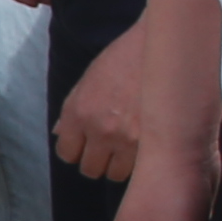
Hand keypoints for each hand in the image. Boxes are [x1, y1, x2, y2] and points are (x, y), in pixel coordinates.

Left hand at [52, 22, 151, 183]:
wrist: (162, 46)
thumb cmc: (125, 58)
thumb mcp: (89, 79)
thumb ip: (72, 110)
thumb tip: (59, 133)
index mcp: (78, 112)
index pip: (67, 154)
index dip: (77, 150)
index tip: (86, 145)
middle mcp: (99, 129)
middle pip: (90, 169)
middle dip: (98, 160)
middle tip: (110, 148)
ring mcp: (126, 139)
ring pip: (116, 175)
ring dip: (121, 164)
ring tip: (130, 148)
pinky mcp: (152, 143)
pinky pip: (139, 168)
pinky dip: (141, 161)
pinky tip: (146, 146)